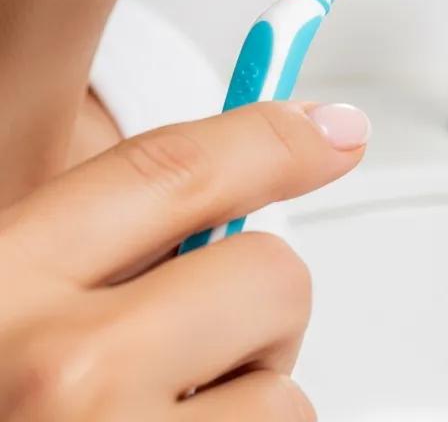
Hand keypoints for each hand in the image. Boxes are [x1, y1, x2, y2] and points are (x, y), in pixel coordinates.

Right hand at [0, 100, 369, 419]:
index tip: (333, 133)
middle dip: (257, 311)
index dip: (270, 139)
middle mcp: (58, 373)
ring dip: (246, 410)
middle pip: (270, 275)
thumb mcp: (10, 306)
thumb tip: (261, 170)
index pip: (172, 171)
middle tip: (190, 358)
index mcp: (1, 285)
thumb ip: (102, 245)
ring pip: (287, 391)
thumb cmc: (3, 401)